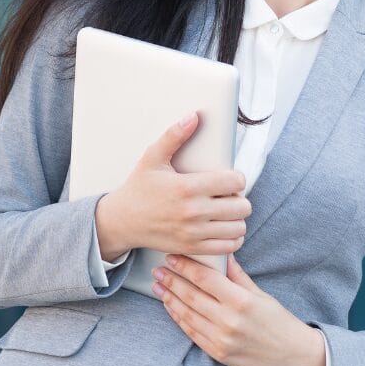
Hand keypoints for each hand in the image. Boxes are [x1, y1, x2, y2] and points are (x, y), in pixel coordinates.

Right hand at [97, 112, 251, 258]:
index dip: (236, 178)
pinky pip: (229, 247)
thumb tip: (193, 116)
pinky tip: (224, 228)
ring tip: (226, 211)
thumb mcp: (153, 157)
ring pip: (238, 227)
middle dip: (240, 198)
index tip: (228, 179)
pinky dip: (232, 238)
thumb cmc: (139, 188)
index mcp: (187, 187)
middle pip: (242, 206)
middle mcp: (193, 212)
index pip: (235, 182)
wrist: (122, 221)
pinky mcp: (193, 248)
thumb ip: (174, 136)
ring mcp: (194, 233)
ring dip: (237, 219)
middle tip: (228, 196)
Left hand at [151, 253, 324, 365]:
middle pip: (191, 295)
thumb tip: (222, 254)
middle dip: (171, 280)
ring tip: (158, 286)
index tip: (172, 257)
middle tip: (158, 270)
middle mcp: (229, 320)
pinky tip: (170, 307)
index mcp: (241, 301)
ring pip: (187, 314)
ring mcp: (221, 339)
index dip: (185, 266)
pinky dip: (178, 318)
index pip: (205, 278)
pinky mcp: (217, 353)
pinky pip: (191, 333)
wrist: (292, 354)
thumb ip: (237, 275)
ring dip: (169, 298)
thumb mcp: (260, 294)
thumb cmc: (278, 321)